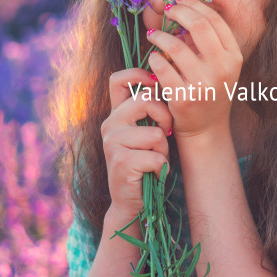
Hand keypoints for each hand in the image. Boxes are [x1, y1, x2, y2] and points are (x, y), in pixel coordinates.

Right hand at [100, 67, 174, 222]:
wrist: (132, 202)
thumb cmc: (146, 164)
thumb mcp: (147, 133)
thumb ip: (150, 111)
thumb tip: (166, 82)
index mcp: (116, 114)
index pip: (119, 80)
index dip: (140, 74)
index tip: (156, 84)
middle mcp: (110, 125)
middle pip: (145, 100)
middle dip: (165, 117)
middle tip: (165, 134)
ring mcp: (112, 143)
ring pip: (155, 133)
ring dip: (163, 150)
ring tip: (154, 160)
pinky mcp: (121, 162)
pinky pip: (156, 157)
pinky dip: (161, 168)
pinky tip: (152, 174)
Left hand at [147, 0, 241, 139]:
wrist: (206, 128)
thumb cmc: (209, 89)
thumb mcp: (218, 65)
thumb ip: (205, 40)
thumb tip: (181, 7)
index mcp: (233, 56)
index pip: (214, 20)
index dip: (193, 4)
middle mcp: (222, 69)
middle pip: (198, 25)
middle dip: (178, 12)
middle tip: (166, 10)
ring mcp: (203, 84)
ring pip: (175, 46)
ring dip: (159, 36)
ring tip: (153, 35)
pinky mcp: (184, 98)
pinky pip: (162, 68)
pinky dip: (153, 58)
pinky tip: (152, 57)